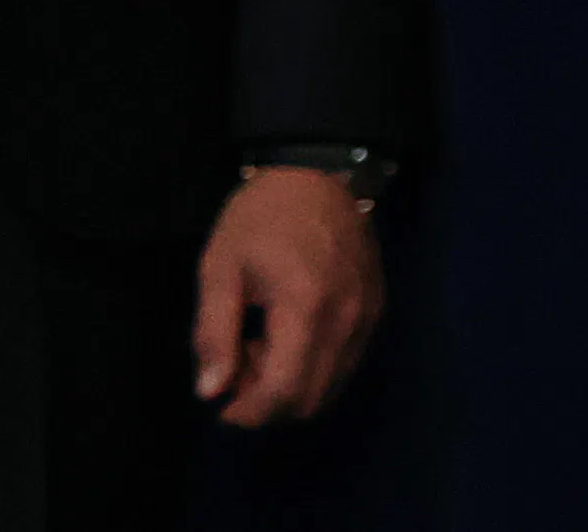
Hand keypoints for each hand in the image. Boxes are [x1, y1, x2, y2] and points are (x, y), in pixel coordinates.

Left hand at [190, 167, 385, 427]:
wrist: (319, 174)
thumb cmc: (260, 218)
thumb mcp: (219, 270)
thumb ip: (214, 334)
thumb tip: (211, 393)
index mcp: (304, 306)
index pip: (283, 391)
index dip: (248, 413)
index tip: (220, 404)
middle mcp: (346, 318)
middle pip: (312, 400)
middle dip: (269, 404)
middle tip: (238, 370)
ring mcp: (367, 314)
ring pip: (333, 386)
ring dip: (292, 387)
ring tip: (262, 348)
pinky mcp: (376, 308)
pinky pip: (347, 362)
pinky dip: (315, 367)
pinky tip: (290, 335)